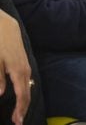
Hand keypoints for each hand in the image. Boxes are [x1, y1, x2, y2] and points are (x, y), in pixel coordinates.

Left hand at [0, 10, 30, 124]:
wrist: (6, 25)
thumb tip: (0, 93)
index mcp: (18, 71)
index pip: (22, 94)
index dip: (20, 108)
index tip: (17, 120)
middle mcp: (25, 70)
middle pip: (27, 93)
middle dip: (23, 108)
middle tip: (18, 121)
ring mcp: (26, 66)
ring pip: (28, 87)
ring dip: (24, 101)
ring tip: (19, 112)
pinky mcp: (24, 63)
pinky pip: (26, 81)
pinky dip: (24, 91)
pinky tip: (20, 95)